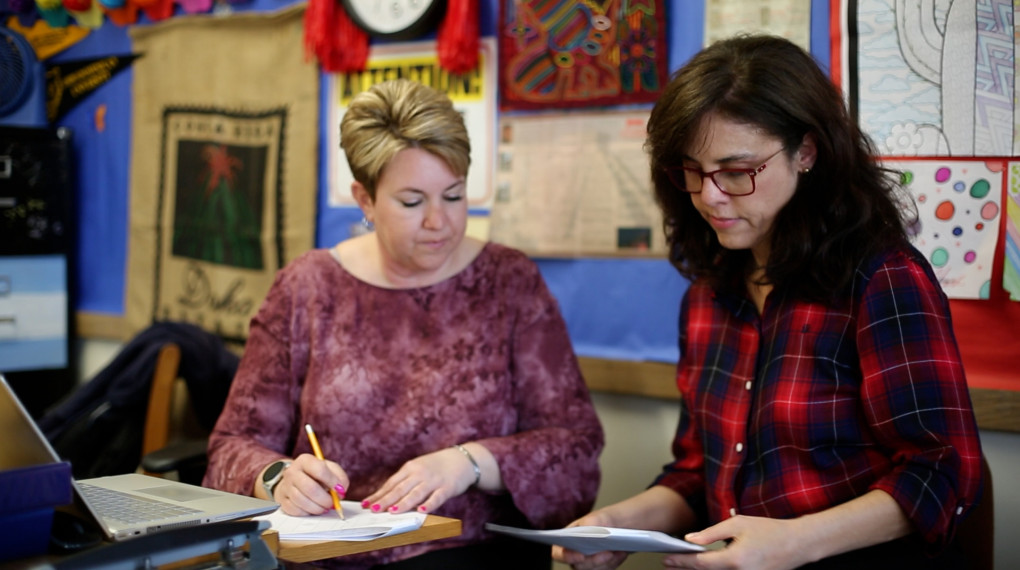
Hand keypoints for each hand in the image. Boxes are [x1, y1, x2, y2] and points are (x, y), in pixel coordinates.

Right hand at [273, 453, 348, 516]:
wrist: (296, 480)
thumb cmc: (316, 475)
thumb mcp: (330, 469)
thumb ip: (340, 477)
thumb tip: (340, 491)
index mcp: (305, 460)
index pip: (319, 470)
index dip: (332, 481)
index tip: (340, 489)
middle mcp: (292, 472)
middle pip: (309, 488)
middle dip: (325, 499)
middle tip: (332, 503)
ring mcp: (285, 486)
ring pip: (301, 500)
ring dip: (317, 508)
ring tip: (324, 507)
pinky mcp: (282, 500)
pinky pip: (294, 510)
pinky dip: (307, 512)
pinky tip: (313, 509)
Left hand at [360, 446, 479, 513]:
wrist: (462, 459)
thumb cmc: (436, 468)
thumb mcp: (418, 470)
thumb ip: (404, 482)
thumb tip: (384, 497)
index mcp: (410, 468)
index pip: (391, 483)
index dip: (378, 494)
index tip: (366, 504)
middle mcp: (420, 473)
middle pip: (400, 489)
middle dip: (386, 500)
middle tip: (373, 509)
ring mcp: (433, 480)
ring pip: (416, 493)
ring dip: (404, 503)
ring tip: (392, 511)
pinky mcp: (447, 487)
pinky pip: (437, 497)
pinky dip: (429, 504)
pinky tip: (422, 511)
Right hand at [551, 510, 628, 569]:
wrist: (621, 526)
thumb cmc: (605, 520)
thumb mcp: (598, 516)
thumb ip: (590, 522)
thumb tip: (587, 529)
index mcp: (568, 538)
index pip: (558, 552)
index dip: (566, 556)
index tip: (581, 556)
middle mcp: (575, 553)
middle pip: (578, 566)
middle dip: (594, 561)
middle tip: (608, 553)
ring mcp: (588, 562)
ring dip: (607, 563)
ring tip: (618, 551)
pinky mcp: (600, 567)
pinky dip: (614, 562)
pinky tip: (621, 553)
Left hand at [662, 515, 805, 569]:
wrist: (798, 544)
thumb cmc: (770, 531)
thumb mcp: (738, 524)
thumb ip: (712, 533)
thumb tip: (690, 539)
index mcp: (734, 560)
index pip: (700, 563)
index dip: (681, 561)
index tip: (666, 559)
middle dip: (685, 568)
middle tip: (669, 562)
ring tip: (683, 564)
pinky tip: (704, 565)